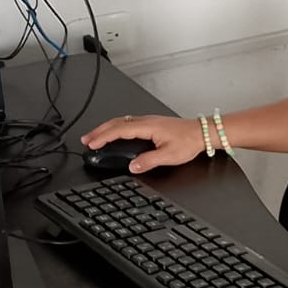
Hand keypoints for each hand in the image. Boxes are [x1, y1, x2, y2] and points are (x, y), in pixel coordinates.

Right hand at [80, 115, 206, 172]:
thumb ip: (148, 161)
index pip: (119, 130)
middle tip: (86, 140)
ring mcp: (147, 121)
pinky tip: (114, 133)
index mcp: (147, 126)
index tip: (92, 143)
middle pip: (116, 123)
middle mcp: (145, 121)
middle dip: (99, 131)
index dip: (103, 137)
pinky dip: (116, 128)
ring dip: (106, 128)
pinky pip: (127, 123)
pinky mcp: (150, 123)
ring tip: (95, 137)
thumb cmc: (188, 141)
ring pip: (121, 122)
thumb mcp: (169, 156)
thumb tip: (132, 166)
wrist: (201, 132)